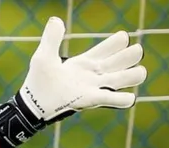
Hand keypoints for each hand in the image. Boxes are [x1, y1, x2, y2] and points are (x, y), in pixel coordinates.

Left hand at [0, 17, 147, 147]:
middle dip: (133, 55)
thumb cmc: (37, 82)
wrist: (33, 105)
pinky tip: (126, 98)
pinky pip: (118, 99)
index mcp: (86, 61)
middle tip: (127, 56)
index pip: (113, 46)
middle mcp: (95, 73)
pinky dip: (125, 99)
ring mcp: (96, 87)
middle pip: (126, 59)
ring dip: (135, 75)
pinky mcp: (94, 100)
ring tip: (134, 74)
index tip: (120, 40)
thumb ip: (51, 38)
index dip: (120, 41)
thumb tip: (55, 20)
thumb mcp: (43, 56)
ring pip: (129, 78)